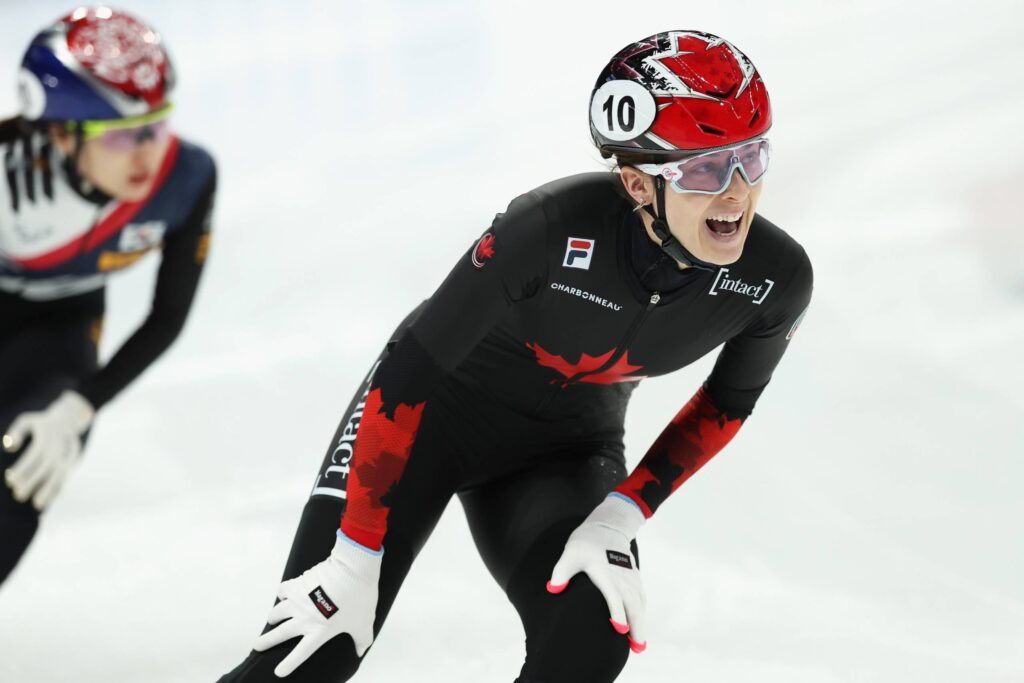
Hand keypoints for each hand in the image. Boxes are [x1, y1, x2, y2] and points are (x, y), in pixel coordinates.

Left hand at [3, 390, 93, 509]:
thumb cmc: (41, 423)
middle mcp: (61, 445)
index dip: (23, 468)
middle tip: (18, 496)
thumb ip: (16, 432)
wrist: (70, 419)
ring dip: (49, 490)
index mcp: (48, 435)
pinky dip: (57, 489)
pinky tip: (48, 501)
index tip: (10, 481)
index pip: (35, 454)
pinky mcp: (73, 461)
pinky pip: (66, 477)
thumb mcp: (26, 421)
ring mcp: (69, 454)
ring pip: (60, 473)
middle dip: (34, 481)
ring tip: (37, 504)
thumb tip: (10, 447)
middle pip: (48, 466)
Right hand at [253, 530, 382, 677]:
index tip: (278, 672)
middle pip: (279, 634)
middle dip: (266, 642)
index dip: (289, 664)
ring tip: (273, 618)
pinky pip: (283, 590)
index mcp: (320, 632)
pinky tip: (285, 593)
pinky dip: (282, 593)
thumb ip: (362, 640)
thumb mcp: (364, 623)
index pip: (301, 653)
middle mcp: (304, 619)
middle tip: (257, 646)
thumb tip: (360, 652)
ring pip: (276, 612)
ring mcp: (298, 601)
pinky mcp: (297, 584)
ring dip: (273, 617)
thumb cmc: (360, 598)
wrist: (352, 569)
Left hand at [547, 493, 647, 652]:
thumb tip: (552, 589)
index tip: (620, 630)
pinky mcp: (634, 577)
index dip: (617, 612)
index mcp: (605, 572)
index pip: (614, 595)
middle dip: (636, 625)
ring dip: (641, 622)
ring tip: (639, 644)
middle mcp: (621, 576)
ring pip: (639, 602)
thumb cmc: (587, 542)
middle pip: (632, 603)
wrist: (607, 526)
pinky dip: (642, 612)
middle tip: (636, 647)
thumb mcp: (571, 554)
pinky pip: (641, 597)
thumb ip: (562, 572)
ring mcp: (630, 576)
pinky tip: (640, 625)